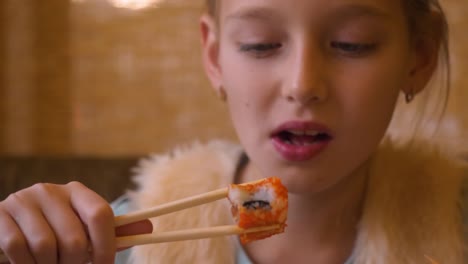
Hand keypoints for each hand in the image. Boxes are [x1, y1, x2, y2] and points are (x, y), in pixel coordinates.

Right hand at [0, 182, 143, 263]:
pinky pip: (18, 247)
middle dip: (75, 263)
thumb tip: (148, 228)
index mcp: (77, 192)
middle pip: (75, 238)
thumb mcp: (83, 227)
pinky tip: (30, 263)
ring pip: (46, 246)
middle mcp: (50, 191)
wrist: (12, 223)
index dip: (107, 246)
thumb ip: (112, 231)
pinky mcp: (1, 213)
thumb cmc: (56, 228)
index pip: (102, 214)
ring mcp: (24, 200)